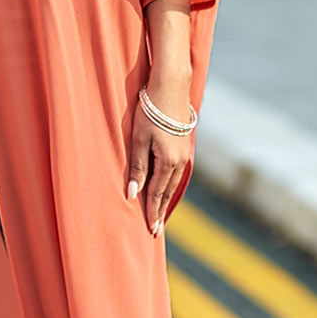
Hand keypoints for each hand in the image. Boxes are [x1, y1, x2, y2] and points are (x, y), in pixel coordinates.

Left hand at [126, 77, 193, 236]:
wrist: (171, 86)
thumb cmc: (150, 110)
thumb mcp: (138, 139)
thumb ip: (137, 168)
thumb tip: (132, 195)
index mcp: (168, 161)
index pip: (157, 194)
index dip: (152, 212)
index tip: (151, 230)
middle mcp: (180, 161)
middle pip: (168, 192)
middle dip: (161, 211)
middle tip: (156, 231)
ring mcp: (184, 153)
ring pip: (173, 183)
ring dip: (166, 199)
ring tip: (161, 214)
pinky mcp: (183, 145)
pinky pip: (176, 172)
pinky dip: (170, 185)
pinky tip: (167, 188)